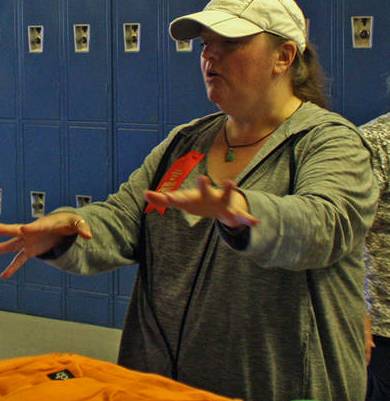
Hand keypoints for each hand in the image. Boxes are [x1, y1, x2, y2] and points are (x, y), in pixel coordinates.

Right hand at [0, 212, 90, 277]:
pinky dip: (11, 268)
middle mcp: (31, 232)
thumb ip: (82, 229)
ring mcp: (28, 242)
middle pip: (15, 231)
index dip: (30, 227)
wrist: (61, 226)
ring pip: (11, 245)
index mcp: (42, 224)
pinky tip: (3, 276)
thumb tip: (88, 236)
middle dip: (3, 229)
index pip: (36, 226)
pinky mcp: (29, 250)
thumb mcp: (76, 223)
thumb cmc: (68, 222)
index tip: (23, 228)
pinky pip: (18, 260)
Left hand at [143, 176, 257, 227]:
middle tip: (201, 178)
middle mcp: (208, 196)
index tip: (166, 196)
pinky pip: (242, 216)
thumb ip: (162, 200)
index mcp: (194, 196)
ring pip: (226, 196)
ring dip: (227, 189)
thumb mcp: (182, 202)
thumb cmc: (199, 202)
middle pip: (204, 191)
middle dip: (203, 186)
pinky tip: (256, 222)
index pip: (182, 197)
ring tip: (230, 182)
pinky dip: (248, 219)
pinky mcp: (234, 211)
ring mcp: (222, 201)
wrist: (225, 205)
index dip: (174, 197)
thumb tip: (144, 193)